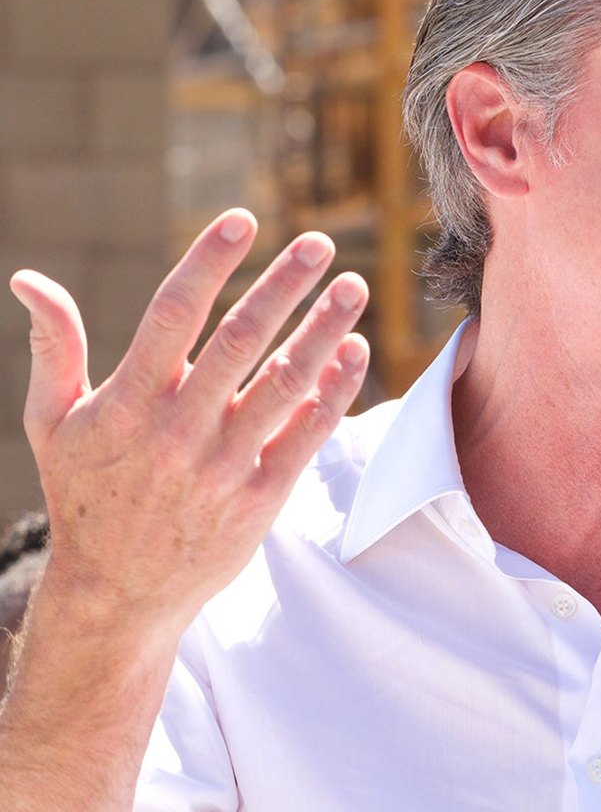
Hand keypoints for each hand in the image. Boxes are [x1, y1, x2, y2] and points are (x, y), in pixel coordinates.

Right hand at [9, 208, 369, 639]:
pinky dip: (334, 391)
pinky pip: (306, 434)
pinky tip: (353, 352)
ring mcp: (223, 463)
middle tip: (320, 244)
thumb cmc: (83, 495)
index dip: (209, 262)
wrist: (117, 594)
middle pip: (241, 340)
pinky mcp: (260, 497)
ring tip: (353, 288)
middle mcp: (178, 428)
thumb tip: (29, 281)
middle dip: (284, 286)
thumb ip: (54, 348)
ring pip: (285, 383)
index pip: (173, 314)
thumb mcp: (51, 423)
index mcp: (128, 401)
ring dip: (324, 330)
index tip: (242, 220)